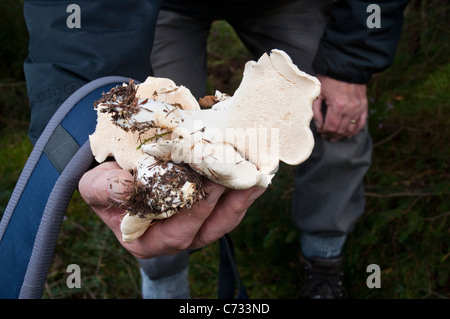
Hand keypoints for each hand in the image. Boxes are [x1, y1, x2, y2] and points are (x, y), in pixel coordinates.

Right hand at [78, 161, 265, 258]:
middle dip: (228, 205)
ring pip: (223, 221)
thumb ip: (105, 189)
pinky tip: (254, 175)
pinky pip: (227, 207)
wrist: (117, 172)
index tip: (211, 185)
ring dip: (242, 199)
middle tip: (241, 177)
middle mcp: (173, 239)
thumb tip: (127, 185)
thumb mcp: (95, 185)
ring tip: (258, 177)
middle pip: (208, 230)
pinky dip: (241, 192)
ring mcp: (192, 227)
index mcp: (145, 241)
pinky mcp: (205, 213)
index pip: (176, 233)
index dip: (196, 211)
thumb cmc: (105, 182)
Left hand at [312, 75, 367, 141]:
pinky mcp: (364, 105)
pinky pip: (361, 122)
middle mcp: (350, 108)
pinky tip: (348, 134)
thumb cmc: (329, 79)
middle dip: (332, 135)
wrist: (346, 66)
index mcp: (337, 105)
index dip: (324, 132)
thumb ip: (316, 111)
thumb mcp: (318, 94)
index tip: (320, 131)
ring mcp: (359, 107)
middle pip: (341, 130)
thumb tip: (319, 126)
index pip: (331, 127)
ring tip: (335, 136)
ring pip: (351, 129)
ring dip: (342, 135)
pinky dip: (355, 130)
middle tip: (326, 135)